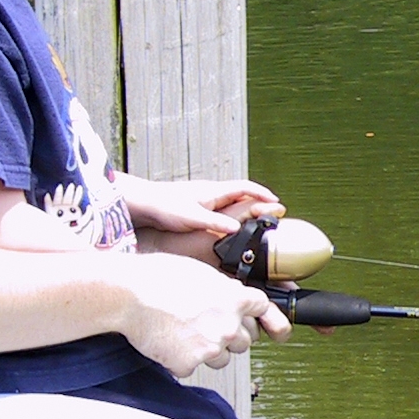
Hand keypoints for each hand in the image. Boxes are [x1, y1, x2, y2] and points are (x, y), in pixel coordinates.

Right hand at [115, 252, 290, 375]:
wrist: (128, 294)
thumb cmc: (158, 277)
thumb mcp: (202, 272)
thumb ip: (225, 289)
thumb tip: (233, 297)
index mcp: (236, 299)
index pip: (264, 309)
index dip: (260, 316)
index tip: (265, 324)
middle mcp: (229, 325)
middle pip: (245, 340)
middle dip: (230, 335)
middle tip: (205, 324)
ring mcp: (211, 347)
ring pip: (222, 358)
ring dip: (208, 350)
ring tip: (183, 332)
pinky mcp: (189, 363)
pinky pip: (192, 367)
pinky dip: (181, 359)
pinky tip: (168, 342)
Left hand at [121, 175, 285, 235]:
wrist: (142, 203)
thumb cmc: (163, 207)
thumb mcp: (191, 217)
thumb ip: (215, 223)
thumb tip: (237, 230)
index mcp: (213, 191)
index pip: (245, 188)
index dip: (263, 194)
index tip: (277, 203)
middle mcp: (210, 192)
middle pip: (241, 194)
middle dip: (258, 202)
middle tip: (271, 214)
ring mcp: (202, 198)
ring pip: (230, 201)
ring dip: (244, 208)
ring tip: (254, 221)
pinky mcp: (195, 205)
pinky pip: (220, 208)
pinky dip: (231, 214)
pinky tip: (228, 227)